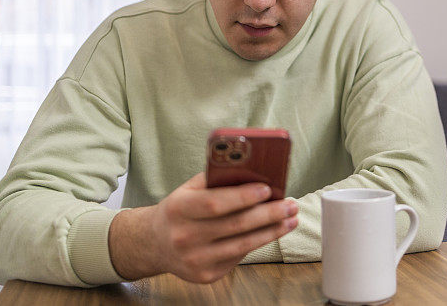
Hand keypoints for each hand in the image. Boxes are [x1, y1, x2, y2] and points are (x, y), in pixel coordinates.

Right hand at [109, 172, 297, 283]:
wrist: (155, 243)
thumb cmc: (180, 210)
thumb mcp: (189, 189)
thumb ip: (216, 179)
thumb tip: (255, 172)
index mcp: (178, 209)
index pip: (215, 203)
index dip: (243, 196)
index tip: (268, 189)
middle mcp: (184, 237)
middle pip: (235, 225)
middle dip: (269, 214)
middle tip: (290, 205)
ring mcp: (195, 260)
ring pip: (243, 245)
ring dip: (272, 231)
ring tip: (290, 219)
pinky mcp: (206, 275)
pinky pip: (239, 257)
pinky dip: (258, 243)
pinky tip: (272, 232)